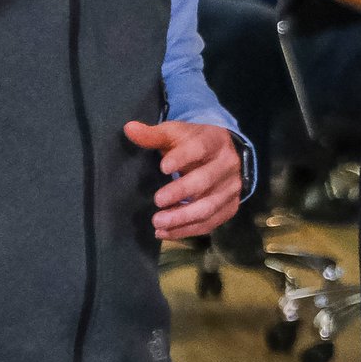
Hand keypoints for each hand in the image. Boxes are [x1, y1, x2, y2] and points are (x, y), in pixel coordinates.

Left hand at [126, 119, 241, 238]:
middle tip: (157, 201)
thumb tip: (129, 128)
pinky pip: (211, 223)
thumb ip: (153, 135)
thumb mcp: (175, 135)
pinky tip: (166, 232)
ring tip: (158, 223)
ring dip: (182, 218)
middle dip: (180, 192)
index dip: (182, 158)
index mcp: (214, 141)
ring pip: (209, 207)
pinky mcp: (230, 207)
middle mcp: (228, 165)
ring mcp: (232, 188)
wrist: (223, 156)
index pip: (200, 148)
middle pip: (205, 181)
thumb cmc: (192, 144)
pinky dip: (188, 230)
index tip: (163, 168)